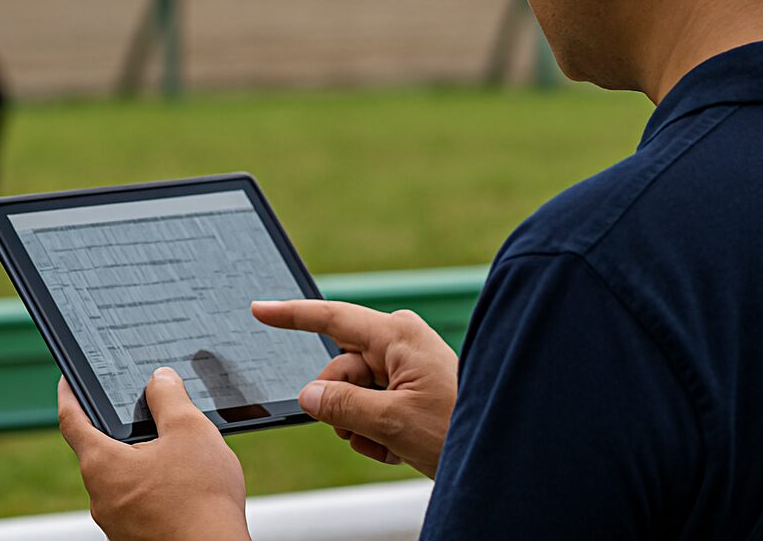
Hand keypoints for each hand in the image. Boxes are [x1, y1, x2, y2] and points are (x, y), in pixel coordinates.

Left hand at [56, 370, 249, 540]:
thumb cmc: (201, 497)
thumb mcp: (189, 430)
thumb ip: (169, 397)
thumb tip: (158, 379)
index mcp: (102, 465)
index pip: (71, 420)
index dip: (69, 393)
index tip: (69, 380)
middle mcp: (101, 497)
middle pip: (100, 450)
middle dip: (119, 429)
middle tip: (145, 411)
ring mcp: (117, 523)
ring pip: (122, 479)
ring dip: (141, 460)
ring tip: (176, 450)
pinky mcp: (135, 538)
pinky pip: (137, 502)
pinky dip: (153, 486)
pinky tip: (182, 483)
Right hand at [252, 300, 456, 478]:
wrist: (504, 454)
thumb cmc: (459, 429)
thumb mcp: (391, 423)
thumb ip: (343, 406)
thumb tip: (309, 394)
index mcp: (397, 334)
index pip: (331, 318)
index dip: (291, 315)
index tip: (258, 309)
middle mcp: (400, 342)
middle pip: (338, 370)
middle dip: (342, 407)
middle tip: (369, 435)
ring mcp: (407, 364)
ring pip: (353, 395)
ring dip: (362, 427)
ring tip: (393, 446)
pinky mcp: (412, 387)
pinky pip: (373, 407)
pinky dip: (377, 433)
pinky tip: (401, 448)